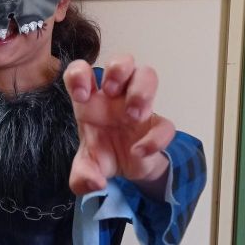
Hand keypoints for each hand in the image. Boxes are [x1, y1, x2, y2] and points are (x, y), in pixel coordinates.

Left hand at [63, 57, 175, 195]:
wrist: (126, 170)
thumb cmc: (102, 155)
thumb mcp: (86, 169)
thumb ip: (82, 177)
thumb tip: (95, 183)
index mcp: (91, 100)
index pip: (82, 70)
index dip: (80, 73)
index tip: (81, 94)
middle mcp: (116, 97)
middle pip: (123, 61)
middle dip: (118, 69)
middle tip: (112, 91)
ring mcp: (139, 106)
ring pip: (148, 75)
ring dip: (142, 90)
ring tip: (132, 115)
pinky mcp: (157, 125)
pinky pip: (164, 124)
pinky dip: (154, 138)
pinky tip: (139, 152)